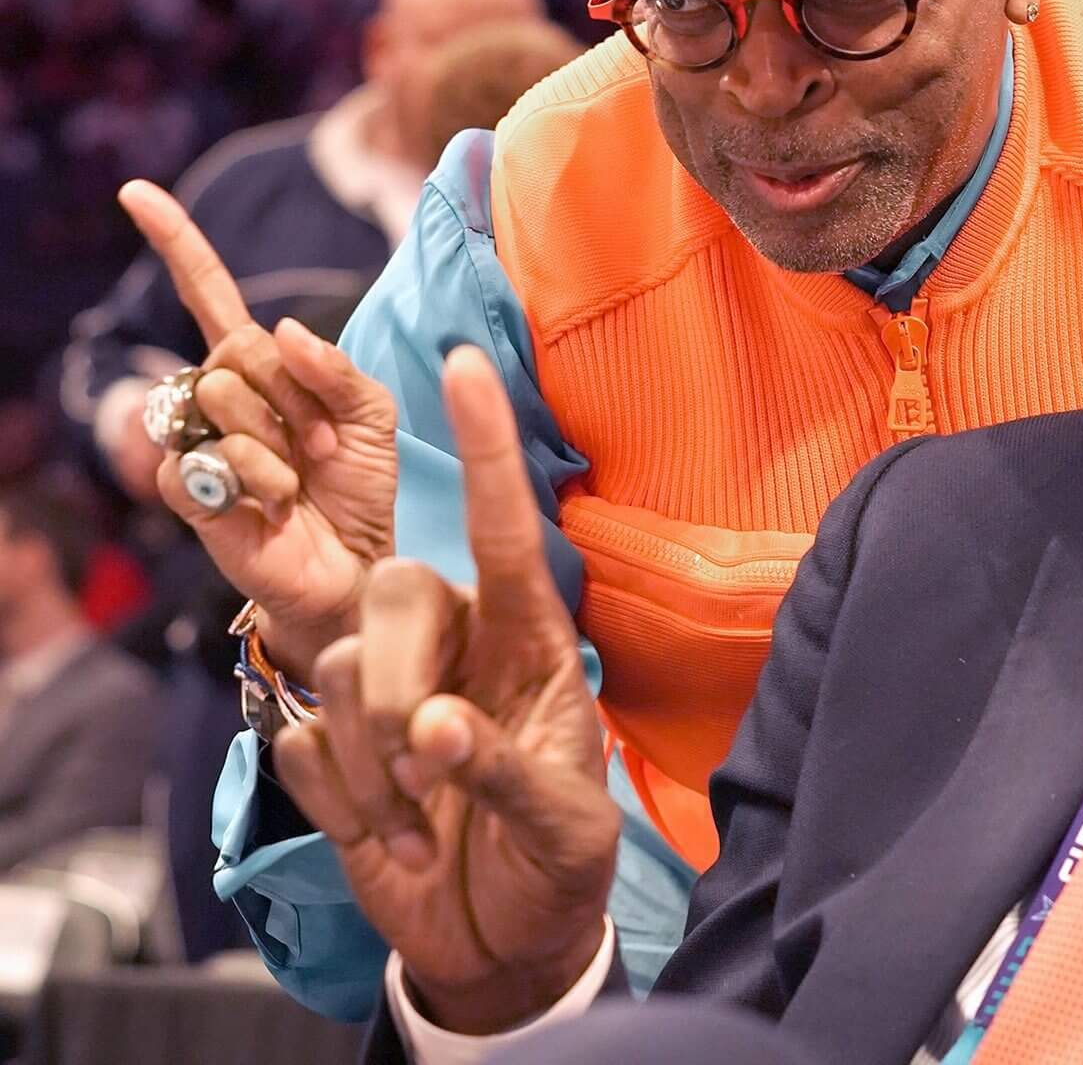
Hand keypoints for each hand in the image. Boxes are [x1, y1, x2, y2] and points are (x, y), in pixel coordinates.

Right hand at [119, 180, 398, 674]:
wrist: (358, 568)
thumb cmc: (360, 489)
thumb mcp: (372, 415)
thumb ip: (336, 367)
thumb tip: (280, 329)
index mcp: (262, 367)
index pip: (211, 295)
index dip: (177, 244)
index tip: (137, 193)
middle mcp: (219, 395)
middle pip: (237, 347)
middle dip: (298, 396)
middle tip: (325, 446)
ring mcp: (196, 441)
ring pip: (223, 396)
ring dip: (283, 440)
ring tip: (304, 478)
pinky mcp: (184, 490)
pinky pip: (209, 454)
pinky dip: (261, 478)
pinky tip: (276, 504)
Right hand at [272, 347, 617, 1034]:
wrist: (501, 936)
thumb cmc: (553, 862)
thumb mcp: (564, 824)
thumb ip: (509, 768)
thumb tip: (433, 728)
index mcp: (530, 641)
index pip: (509, 529)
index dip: (487, 448)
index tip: (467, 362)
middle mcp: (455, 644)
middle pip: (394, 593)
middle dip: (396, 684)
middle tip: (428, 772)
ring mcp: (388, 692)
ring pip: (337, 670)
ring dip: (372, 767)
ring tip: (420, 828)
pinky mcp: (331, 745)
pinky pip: (302, 741)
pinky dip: (343, 805)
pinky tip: (389, 839)